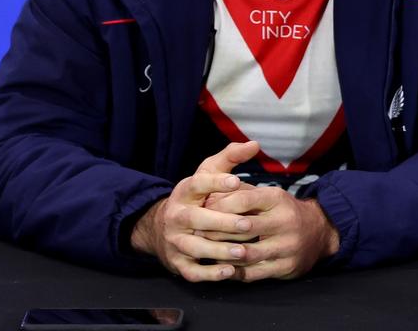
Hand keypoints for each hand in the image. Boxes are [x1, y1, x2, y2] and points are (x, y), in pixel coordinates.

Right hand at [129, 141, 259, 281]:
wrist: (163, 227)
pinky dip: (210, 273)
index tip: (236, 182)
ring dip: (218, 251)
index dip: (216, 182)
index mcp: (185, 191)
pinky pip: (192, 271)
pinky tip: (230, 272)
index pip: (197, 183)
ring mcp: (175, 240)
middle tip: (247, 225)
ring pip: (194, 247)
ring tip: (242, 252)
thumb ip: (230, 157)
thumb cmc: (197, 197)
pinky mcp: (177, 262)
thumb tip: (255, 144)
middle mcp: (176, 215)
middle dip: (221, 222)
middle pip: (195, 219)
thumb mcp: (208, 173)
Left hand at [203, 184, 339, 280]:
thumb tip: (209, 193)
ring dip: (222, 254)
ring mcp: (287, 246)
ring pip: (246, 253)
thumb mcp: (268, 195)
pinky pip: (253, 273)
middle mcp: (285, 221)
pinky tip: (221, 267)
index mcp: (278, 198)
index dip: (219, 205)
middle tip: (196, 233)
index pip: (243, 200)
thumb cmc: (283, 211)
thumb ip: (241, 193)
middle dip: (215, 231)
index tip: (201, 210)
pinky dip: (234, 271)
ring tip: (205, 252)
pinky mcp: (286, 266)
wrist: (319, 232)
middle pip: (242, 228)